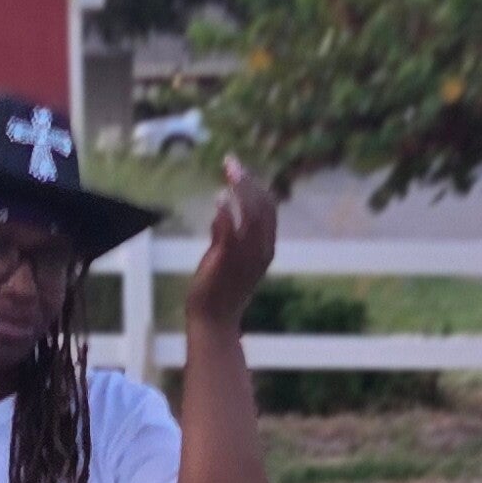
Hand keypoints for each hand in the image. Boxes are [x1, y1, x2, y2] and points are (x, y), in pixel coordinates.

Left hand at [185, 154, 277, 329]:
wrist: (214, 320)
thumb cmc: (220, 291)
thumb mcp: (229, 258)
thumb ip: (226, 235)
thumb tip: (222, 211)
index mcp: (266, 248)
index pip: (268, 209)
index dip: (256, 186)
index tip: (241, 170)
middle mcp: (261, 250)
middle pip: (261, 206)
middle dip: (248, 181)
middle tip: (231, 162)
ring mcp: (245, 255)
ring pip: (249, 214)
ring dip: (239, 189)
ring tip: (229, 171)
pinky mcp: (227, 260)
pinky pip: (230, 230)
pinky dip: (226, 211)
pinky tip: (219, 198)